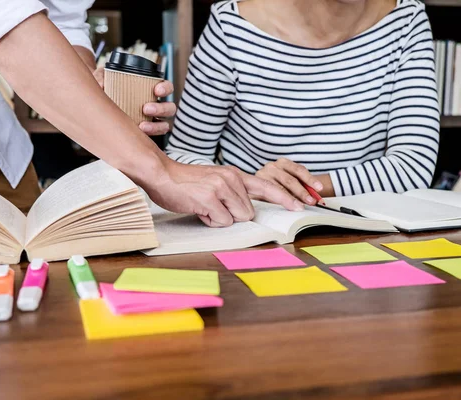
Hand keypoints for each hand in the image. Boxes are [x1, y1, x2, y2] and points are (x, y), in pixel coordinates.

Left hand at [93, 67, 175, 135]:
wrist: (96, 104)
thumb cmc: (105, 87)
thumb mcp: (102, 78)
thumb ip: (101, 78)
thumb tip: (101, 84)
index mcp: (150, 89)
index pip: (166, 87)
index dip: (166, 88)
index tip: (156, 90)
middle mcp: (155, 104)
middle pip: (169, 108)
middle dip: (161, 109)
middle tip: (146, 108)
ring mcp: (152, 120)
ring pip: (165, 124)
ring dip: (156, 126)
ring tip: (142, 126)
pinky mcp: (145, 132)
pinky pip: (154, 137)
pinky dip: (149, 136)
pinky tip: (138, 134)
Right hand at [145, 162, 303, 226]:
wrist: (162, 174)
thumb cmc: (186, 183)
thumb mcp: (215, 181)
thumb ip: (233, 193)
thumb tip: (247, 211)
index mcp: (235, 174)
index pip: (266, 186)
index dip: (284, 198)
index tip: (299, 206)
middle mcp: (232, 178)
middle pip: (249, 213)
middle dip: (231, 215)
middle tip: (211, 205)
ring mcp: (221, 187)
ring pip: (237, 218)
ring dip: (220, 218)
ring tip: (204, 206)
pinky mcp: (210, 198)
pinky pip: (221, 221)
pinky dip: (209, 221)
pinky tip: (198, 208)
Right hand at [255, 158, 322, 205]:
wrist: (253, 185)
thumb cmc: (277, 184)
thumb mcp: (289, 181)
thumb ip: (300, 186)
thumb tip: (315, 197)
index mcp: (283, 162)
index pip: (299, 169)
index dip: (310, 179)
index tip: (319, 188)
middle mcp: (271, 166)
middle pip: (290, 180)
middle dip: (302, 192)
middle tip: (311, 201)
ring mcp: (262, 175)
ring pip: (279, 189)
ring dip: (291, 199)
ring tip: (300, 207)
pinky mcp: (255, 186)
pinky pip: (268, 195)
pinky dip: (278, 201)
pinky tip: (285, 206)